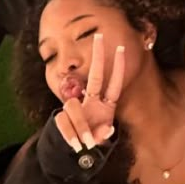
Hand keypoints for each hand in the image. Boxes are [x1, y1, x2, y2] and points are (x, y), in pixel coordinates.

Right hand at [54, 35, 124, 149]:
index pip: (114, 84)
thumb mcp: (100, 138)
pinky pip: (63, 122)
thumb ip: (103, 134)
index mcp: (105, 105)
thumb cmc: (92, 139)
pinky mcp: (62, 116)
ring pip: (74, 107)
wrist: (73, 147)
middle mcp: (92, 101)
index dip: (118, 68)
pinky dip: (70, 135)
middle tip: (100, 36)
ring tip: (84, 143)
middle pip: (96, 76)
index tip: (121, 49)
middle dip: (98, 57)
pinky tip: (75, 143)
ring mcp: (77, 106)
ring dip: (80, 127)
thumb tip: (106, 129)